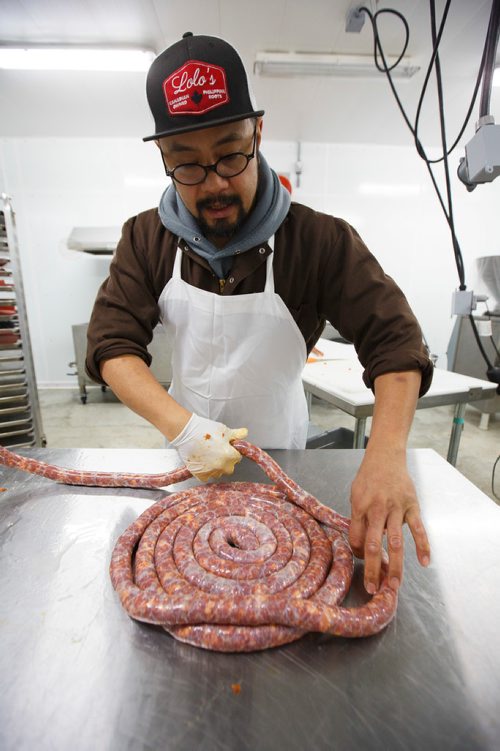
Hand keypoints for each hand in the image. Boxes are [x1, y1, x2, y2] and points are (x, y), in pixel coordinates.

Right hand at [170, 414, 247, 481]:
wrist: (186, 432)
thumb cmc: (205, 429)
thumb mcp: (224, 430)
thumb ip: (236, 435)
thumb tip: (244, 433)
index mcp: (229, 456)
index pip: (237, 458)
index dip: (233, 452)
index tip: (227, 448)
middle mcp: (221, 466)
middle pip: (229, 468)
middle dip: (226, 461)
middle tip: (219, 452)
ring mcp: (210, 471)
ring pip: (218, 473)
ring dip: (216, 467)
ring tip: (209, 456)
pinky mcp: (199, 474)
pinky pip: (207, 477)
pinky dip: (206, 472)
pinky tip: (203, 462)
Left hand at [348, 450, 430, 593]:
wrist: (385, 456)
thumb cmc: (368, 478)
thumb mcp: (355, 495)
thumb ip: (359, 519)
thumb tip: (363, 545)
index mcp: (359, 507)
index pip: (357, 538)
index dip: (358, 553)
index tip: (362, 560)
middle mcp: (377, 509)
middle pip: (373, 544)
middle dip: (372, 569)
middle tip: (372, 589)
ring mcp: (396, 508)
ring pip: (396, 542)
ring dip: (395, 566)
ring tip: (394, 585)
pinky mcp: (412, 506)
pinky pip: (418, 529)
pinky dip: (423, 546)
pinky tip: (425, 562)